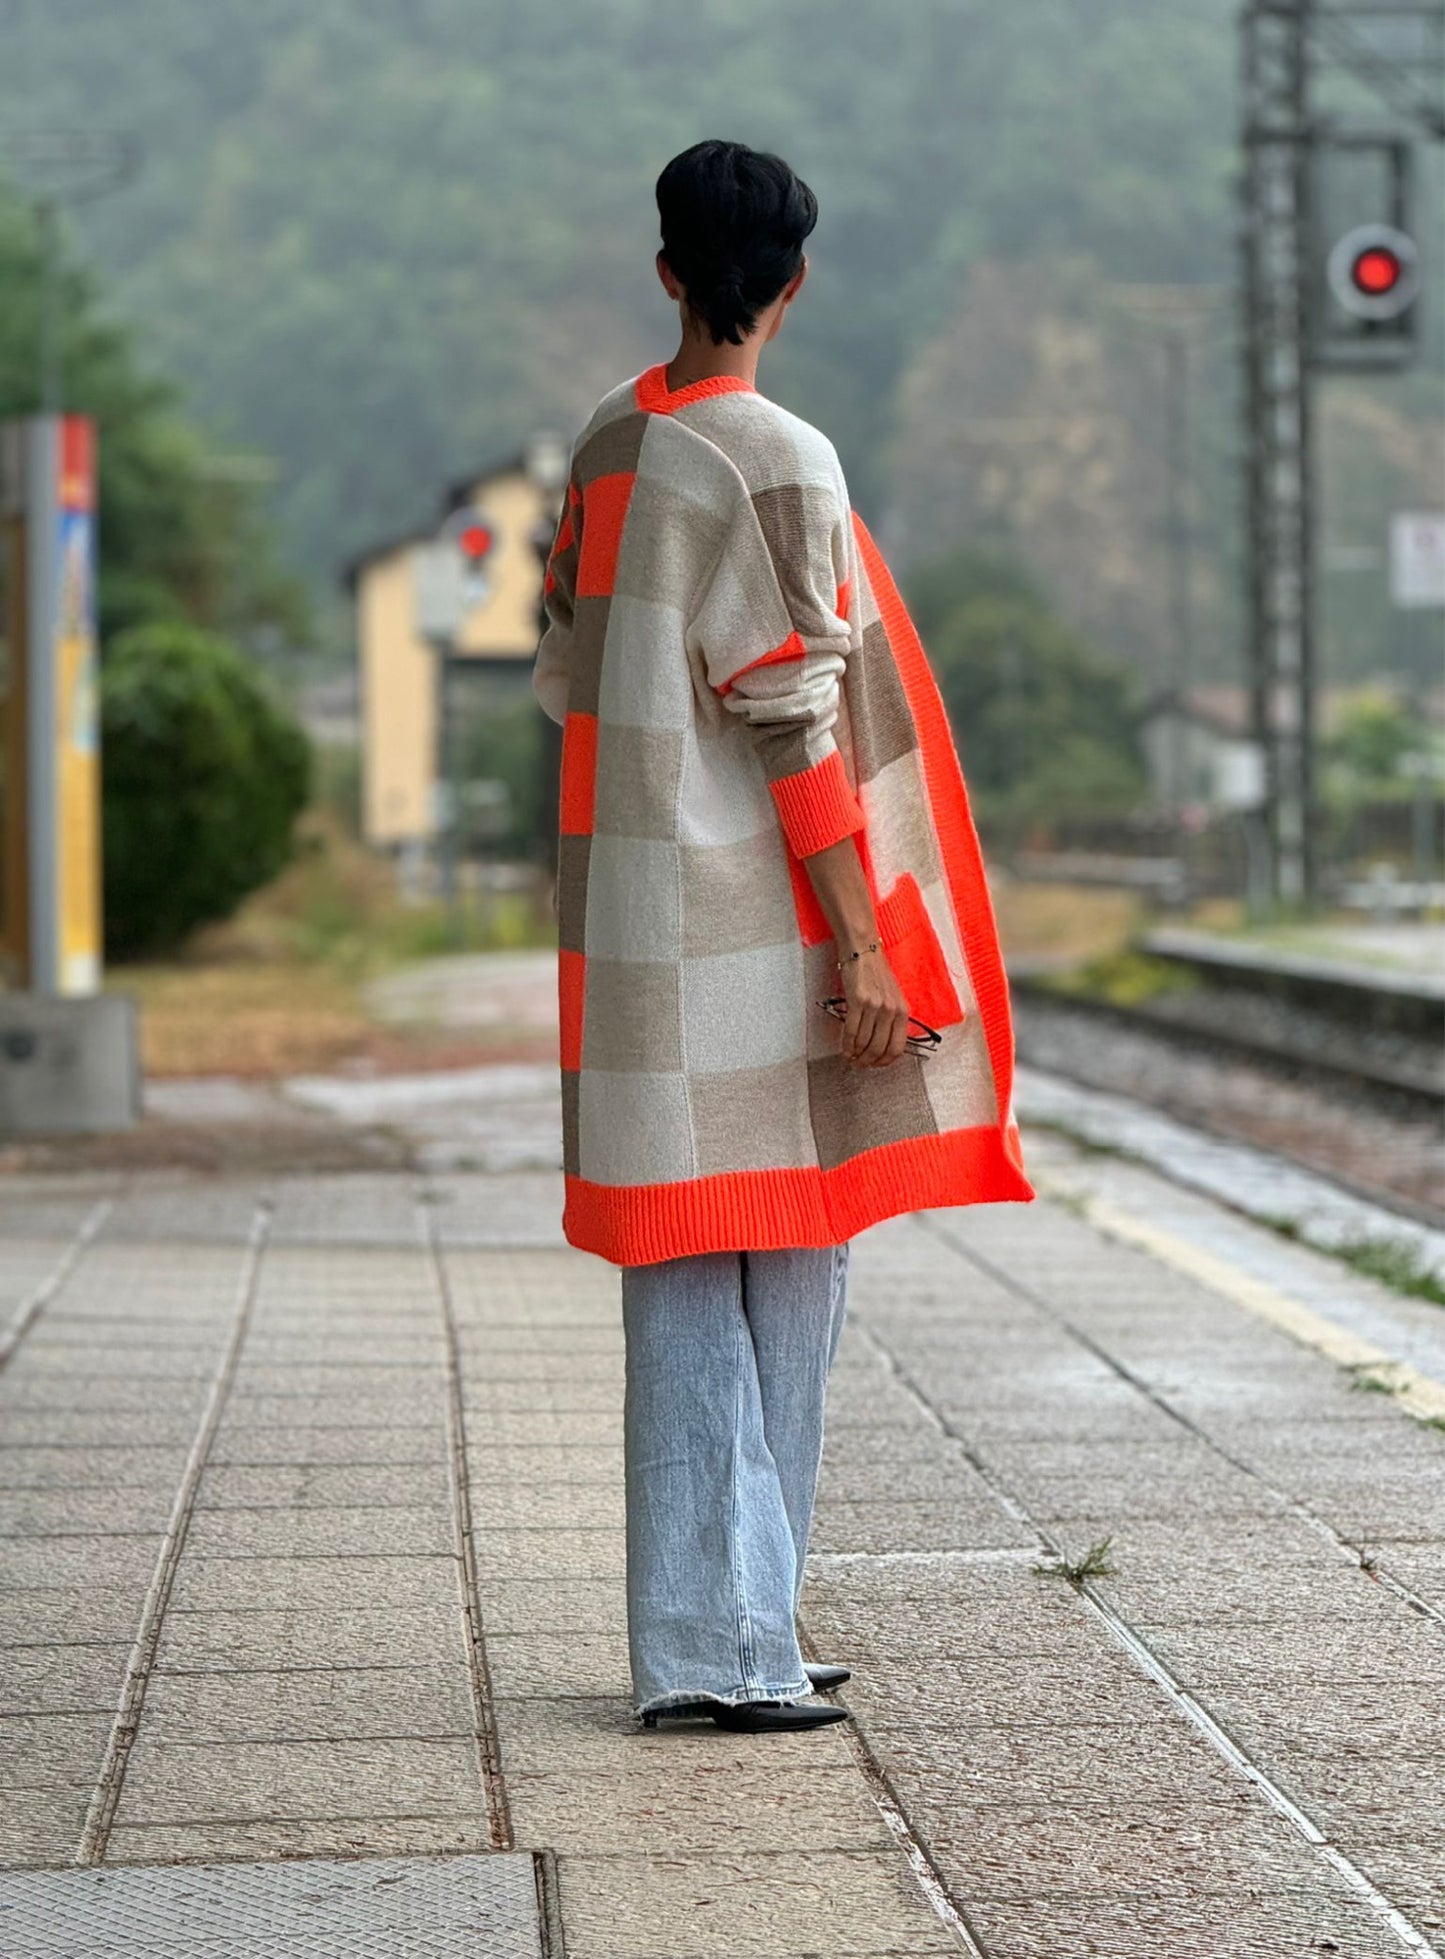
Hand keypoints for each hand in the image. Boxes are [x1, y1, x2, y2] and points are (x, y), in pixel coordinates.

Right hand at [838, 947, 910, 1066]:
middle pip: (879, 1048)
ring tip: (850, 1057)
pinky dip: (846, 1043)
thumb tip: (881, 1044)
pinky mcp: (857, 1000)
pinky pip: (851, 1030)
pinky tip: (844, 1047)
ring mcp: (875, 1005)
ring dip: (855, 1054)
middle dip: (867, 1061)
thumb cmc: (876, 973)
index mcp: (902, 1010)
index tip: (876, 1065)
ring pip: (864, 1042)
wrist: (863, 951)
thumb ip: (891, 1019)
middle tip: (859, 1064)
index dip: (885, 1061)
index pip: (897, 1047)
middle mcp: (890, 1009)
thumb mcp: (892, 996)